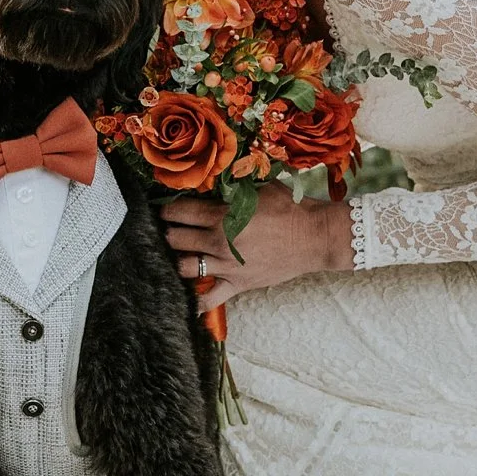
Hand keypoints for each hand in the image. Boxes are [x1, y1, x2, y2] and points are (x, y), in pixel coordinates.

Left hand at [163, 183, 353, 312]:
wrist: (314, 237)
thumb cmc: (290, 208)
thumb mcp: (260, 187)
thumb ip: (234, 185)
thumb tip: (216, 173)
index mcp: (221, 215)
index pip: (179, 212)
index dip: (166, 210)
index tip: (162, 209)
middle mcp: (218, 242)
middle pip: (175, 239)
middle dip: (166, 233)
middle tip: (165, 231)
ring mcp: (226, 266)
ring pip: (184, 267)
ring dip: (175, 261)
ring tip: (175, 255)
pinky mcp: (237, 284)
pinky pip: (209, 300)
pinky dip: (194, 302)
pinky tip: (183, 299)